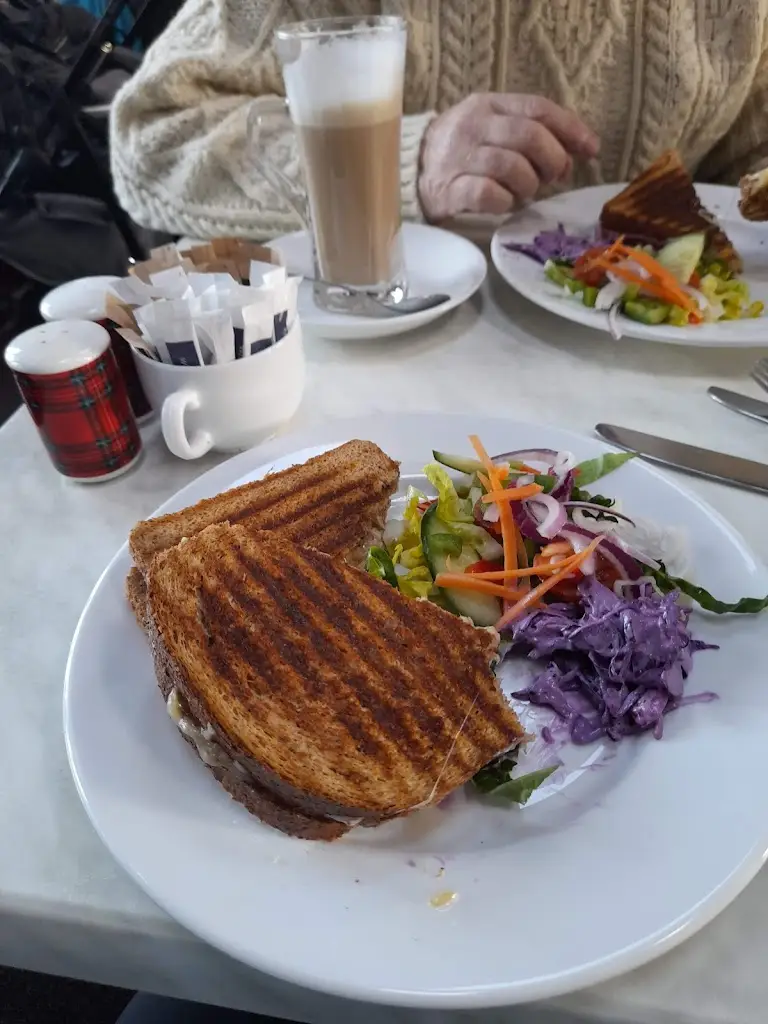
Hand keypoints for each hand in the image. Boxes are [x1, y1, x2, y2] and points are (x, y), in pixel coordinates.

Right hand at [417, 93, 599, 220]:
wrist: (409, 175)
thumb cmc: (461, 154)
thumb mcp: (492, 130)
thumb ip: (529, 135)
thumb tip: (574, 156)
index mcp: (488, 105)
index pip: (537, 108)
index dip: (570, 129)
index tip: (591, 149)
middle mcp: (473, 126)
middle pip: (528, 135)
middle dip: (552, 159)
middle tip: (553, 177)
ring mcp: (458, 158)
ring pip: (511, 166)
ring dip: (529, 184)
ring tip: (525, 192)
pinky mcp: (448, 190)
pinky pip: (487, 194)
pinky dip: (504, 202)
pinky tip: (504, 203)